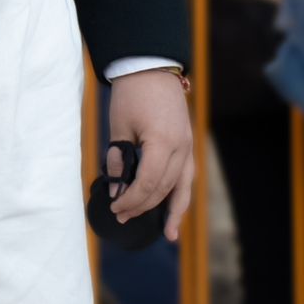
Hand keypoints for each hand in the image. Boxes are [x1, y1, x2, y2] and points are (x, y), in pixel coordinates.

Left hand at [106, 68, 195, 242]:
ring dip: (171, 210)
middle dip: (143, 206)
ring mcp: (188, 147)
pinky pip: (187, 177)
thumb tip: (116, 188)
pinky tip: (177, 212)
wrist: (151, 69)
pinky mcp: (188, 145)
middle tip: (122, 217)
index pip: (148, 183)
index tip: (114, 207)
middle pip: (164, 188)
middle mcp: (181, 148)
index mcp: (162, 143)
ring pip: (182, 187)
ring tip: (167, 234)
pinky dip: (182, 196)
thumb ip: (117, 159)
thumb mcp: (118, 128)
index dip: (131, 200)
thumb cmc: (131, 95)